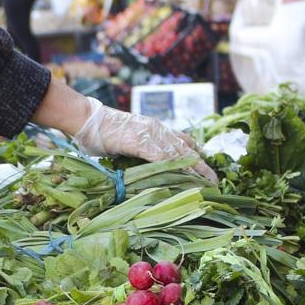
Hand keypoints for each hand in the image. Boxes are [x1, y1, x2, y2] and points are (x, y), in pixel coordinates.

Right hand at [32, 80, 216, 182]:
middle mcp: (158, 130)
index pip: (182, 140)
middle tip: (216, 182)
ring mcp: (152, 136)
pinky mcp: (143, 143)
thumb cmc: (101, 131)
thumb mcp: (126, 140)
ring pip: (180, 155)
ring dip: (196, 171)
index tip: (206, 164)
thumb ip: (138, 150)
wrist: (89, 120)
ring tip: (209, 185)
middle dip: (202, 166)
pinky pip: (165, 158)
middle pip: (187, 149)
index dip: (195, 153)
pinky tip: (188, 179)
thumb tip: (144, 165)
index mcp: (155, 128)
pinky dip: (178, 169)